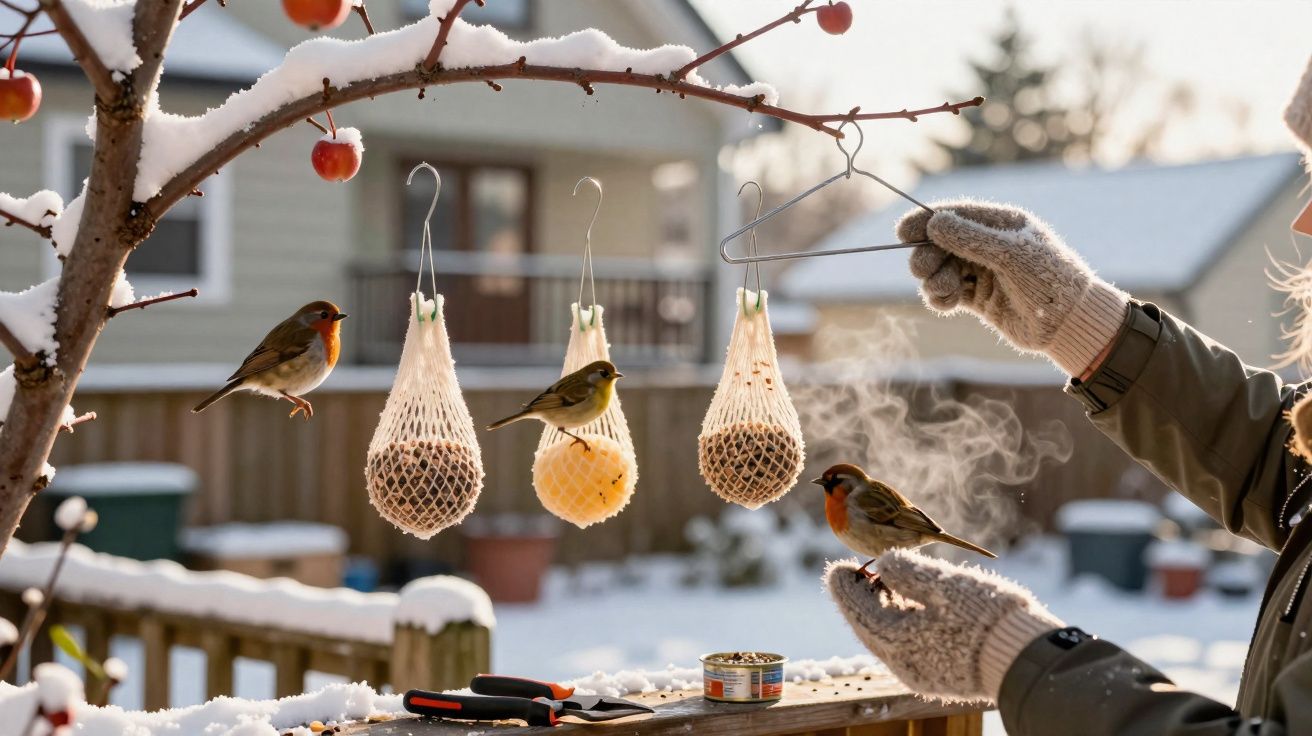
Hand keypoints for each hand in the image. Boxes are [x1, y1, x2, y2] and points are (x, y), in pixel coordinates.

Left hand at [825, 549, 1062, 700]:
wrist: (1027, 659)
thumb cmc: (984, 617)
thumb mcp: (942, 584)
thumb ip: (906, 570)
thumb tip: (883, 562)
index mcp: (897, 642)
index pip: (857, 611)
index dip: (845, 587)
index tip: (837, 566)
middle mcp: (903, 664)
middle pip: (871, 626)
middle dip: (864, 597)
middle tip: (861, 571)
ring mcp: (921, 673)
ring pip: (890, 638)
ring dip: (884, 609)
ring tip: (886, 583)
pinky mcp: (939, 676)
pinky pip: (909, 647)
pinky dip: (903, 624)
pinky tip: (911, 606)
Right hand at [897, 201, 1127, 376]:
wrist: (1068, 325)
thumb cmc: (1049, 281)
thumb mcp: (1011, 254)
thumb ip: (970, 238)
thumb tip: (933, 223)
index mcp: (1000, 224)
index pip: (955, 215)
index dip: (926, 220)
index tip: (902, 231)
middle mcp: (988, 245)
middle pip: (941, 242)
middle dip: (927, 254)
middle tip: (922, 269)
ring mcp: (982, 272)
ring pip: (941, 268)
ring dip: (934, 278)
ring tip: (945, 290)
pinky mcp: (977, 298)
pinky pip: (946, 292)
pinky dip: (939, 297)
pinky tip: (946, 303)